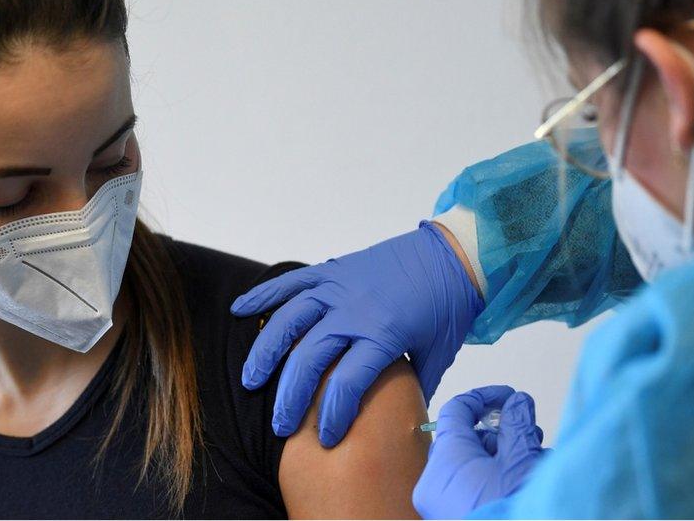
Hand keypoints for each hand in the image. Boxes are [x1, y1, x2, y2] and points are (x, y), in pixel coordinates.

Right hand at [231, 222, 482, 446]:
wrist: (453, 254)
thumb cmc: (448, 305)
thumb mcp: (438, 354)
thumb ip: (413, 388)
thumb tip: (401, 424)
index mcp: (384, 334)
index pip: (348, 383)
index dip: (332, 415)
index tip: (326, 438)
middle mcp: (355, 310)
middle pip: (310, 357)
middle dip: (291, 397)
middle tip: (282, 425)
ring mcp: (340, 287)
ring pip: (290, 320)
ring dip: (267, 352)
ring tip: (251, 380)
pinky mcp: (333, 269)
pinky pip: (291, 282)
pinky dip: (264, 294)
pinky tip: (240, 310)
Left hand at [413, 386, 545, 518]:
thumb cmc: (512, 514)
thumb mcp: (522, 463)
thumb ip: (518, 426)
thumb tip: (518, 403)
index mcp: (445, 462)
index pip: (455, 411)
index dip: (484, 398)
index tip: (508, 397)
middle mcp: (434, 483)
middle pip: (464, 441)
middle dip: (500, 435)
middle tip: (528, 434)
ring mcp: (440, 506)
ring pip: (469, 467)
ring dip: (502, 459)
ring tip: (534, 461)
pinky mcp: (450, 519)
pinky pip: (468, 489)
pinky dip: (493, 481)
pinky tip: (523, 482)